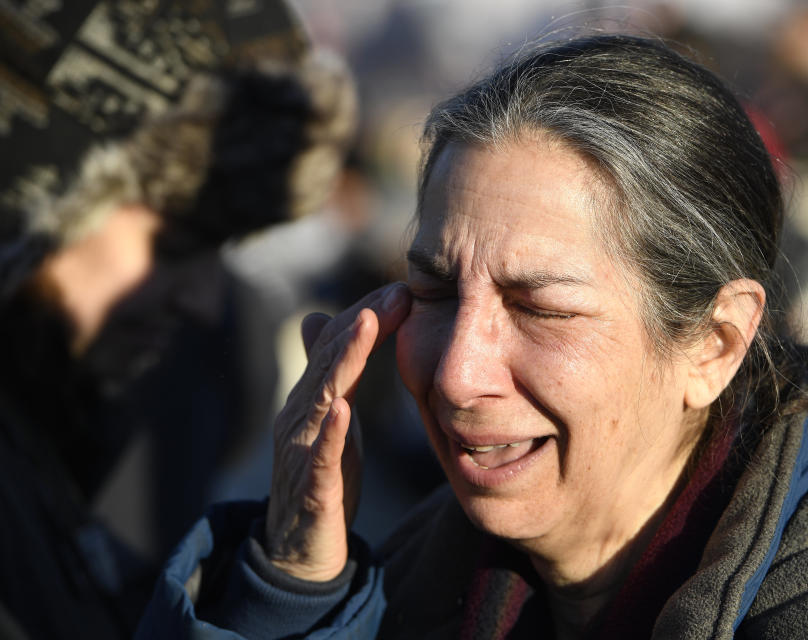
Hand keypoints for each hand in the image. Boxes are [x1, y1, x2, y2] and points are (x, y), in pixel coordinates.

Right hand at [265, 282, 410, 581]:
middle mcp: (299, 418)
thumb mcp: (328, 419)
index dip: (367, 316)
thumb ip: (327, 374)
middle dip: (362, 324)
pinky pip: (319, 457)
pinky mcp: (310, 490)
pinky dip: (330, 432)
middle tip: (397, 294)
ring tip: (369, 326)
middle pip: (330, 361)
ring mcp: (301, 452)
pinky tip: (343, 409)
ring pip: (322, 398)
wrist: (299, 551)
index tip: (404, 291)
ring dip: (345, 360)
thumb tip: (315, 317)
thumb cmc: (319, 478)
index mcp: (308, 400)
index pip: (335, 346)